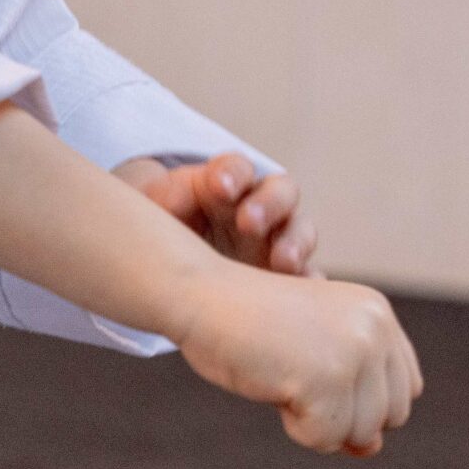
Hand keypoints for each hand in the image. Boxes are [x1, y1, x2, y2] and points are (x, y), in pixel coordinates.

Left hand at [115, 152, 318, 274]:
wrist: (170, 263)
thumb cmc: (165, 226)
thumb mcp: (157, 211)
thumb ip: (165, 203)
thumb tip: (170, 205)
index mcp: (225, 184)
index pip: (237, 169)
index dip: (232, 174)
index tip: (219, 188)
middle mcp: (259, 207)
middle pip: (280, 192)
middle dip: (268, 204)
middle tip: (248, 223)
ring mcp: (277, 242)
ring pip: (301, 232)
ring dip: (295, 243)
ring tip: (283, 261)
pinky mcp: (286, 280)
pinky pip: (309, 281)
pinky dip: (311, 287)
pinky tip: (303, 299)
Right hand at [173, 259, 421, 457]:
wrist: (202, 296)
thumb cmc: (250, 327)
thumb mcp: (312, 358)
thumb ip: (352, 398)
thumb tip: (373, 448)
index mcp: (377, 313)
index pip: (405, 389)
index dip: (361, 399)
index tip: (316, 372)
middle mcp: (376, 328)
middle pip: (390, 416)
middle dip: (342, 413)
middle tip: (295, 371)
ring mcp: (355, 351)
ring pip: (361, 434)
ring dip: (316, 420)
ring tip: (282, 372)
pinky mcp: (329, 378)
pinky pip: (324, 439)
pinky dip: (294, 426)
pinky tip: (273, 383)